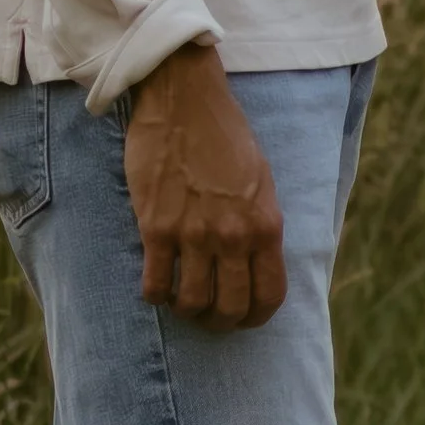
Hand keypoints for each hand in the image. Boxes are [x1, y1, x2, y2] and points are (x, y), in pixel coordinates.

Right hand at [122, 42, 287, 328]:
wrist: (185, 102)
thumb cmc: (225, 137)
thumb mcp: (261, 182)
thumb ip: (260, 225)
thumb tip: (256, 263)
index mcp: (266, 225)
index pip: (269, 296)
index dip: (256, 318)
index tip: (243, 319)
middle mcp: (233, 236)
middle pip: (231, 307)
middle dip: (220, 322)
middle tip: (208, 317)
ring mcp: (194, 234)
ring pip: (193, 303)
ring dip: (187, 312)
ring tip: (181, 303)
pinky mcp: (156, 228)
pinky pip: (155, 284)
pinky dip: (156, 296)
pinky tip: (156, 288)